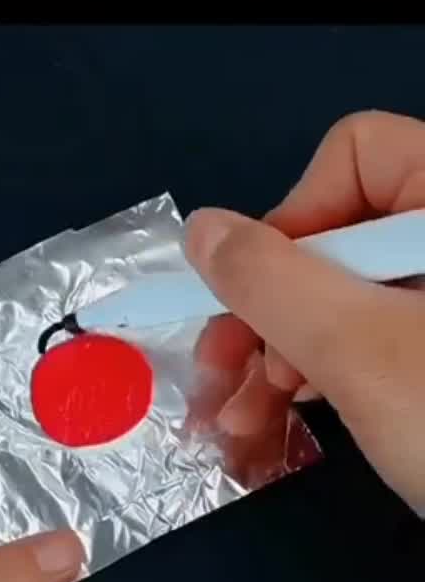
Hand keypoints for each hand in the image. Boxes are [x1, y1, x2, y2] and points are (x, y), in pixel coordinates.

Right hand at [184, 110, 424, 515]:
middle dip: (267, 311)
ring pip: (351, 299)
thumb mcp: (360, 350)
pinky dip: (325, 379)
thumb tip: (202, 231)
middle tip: (220, 379)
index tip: (251, 304)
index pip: (358, 158)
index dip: (291, 225)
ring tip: (239, 423)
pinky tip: (283, 422)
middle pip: (343, 235)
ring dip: (279, 357)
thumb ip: (271, 281)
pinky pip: (377, 342)